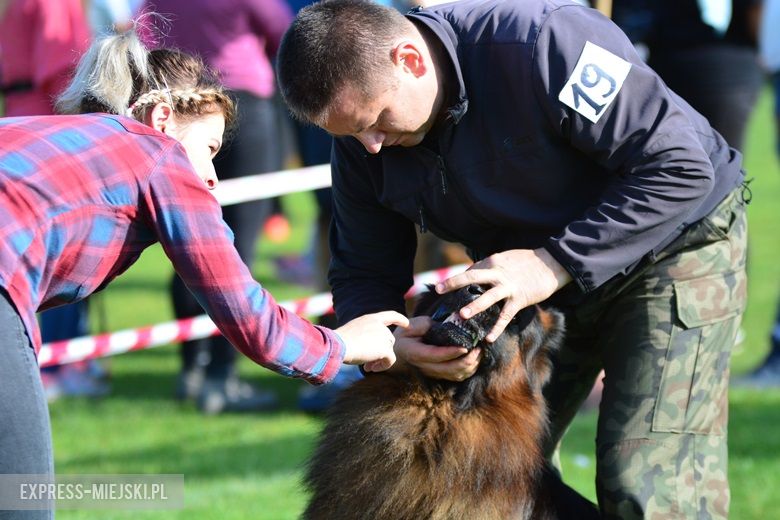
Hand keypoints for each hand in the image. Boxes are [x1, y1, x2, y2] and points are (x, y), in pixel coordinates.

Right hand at [336, 311, 408, 371]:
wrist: (338, 345)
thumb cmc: (339, 341)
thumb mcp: (353, 333)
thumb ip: (365, 337)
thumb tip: (372, 352)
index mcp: (370, 319)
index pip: (390, 315)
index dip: (400, 319)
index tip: (407, 324)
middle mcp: (379, 325)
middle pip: (389, 340)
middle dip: (381, 351)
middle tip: (368, 362)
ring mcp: (383, 336)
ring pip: (389, 351)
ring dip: (380, 360)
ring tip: (367, 366)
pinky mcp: (385, 348)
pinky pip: (390, 360)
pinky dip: (383, 366)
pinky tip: (372, 369)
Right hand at [390, 316, 481, 380]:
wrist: (396, 349)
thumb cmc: (405, 335)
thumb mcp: (412, 325)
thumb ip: (427, 325)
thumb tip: (446, 326)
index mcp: (416, 353)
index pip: (436, 355)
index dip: (452, 353)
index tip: (465, 347)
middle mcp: (424, 367)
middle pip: (449, 369)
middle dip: (467, 360)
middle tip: (478, 348)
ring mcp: (432, 373)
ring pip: (455, 375)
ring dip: (470, 366)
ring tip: (479, 353)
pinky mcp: (438, 375)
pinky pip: (456, 377)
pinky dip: (468, 370)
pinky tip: (475, 360)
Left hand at [435, 248, 570, 341]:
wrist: (552, 263)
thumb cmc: (528, 262)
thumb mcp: (506, 259)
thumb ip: (490, 267)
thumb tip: (474, 273)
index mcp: (493, 262)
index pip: (471, 271)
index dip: (456, 279)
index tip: (442, 287)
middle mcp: (498, 273)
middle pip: (472, 277)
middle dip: (454, 283)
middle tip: (438, 290)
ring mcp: (509, 287)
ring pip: (488, 297)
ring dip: (475, 306)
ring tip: (462, 316)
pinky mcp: (519, 299)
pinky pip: (506, 315)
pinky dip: (497, 327)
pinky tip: (489, 338)